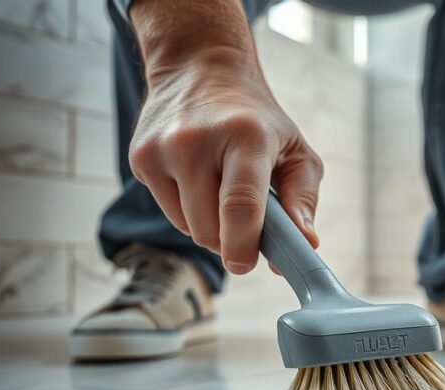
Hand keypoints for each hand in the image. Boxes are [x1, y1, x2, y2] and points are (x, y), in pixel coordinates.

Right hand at [127, 0, 320, 274]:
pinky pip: (171, 214)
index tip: (246, 264)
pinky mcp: (140, 158)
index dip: (243, 244)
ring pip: (189, 228)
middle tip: (249, 222)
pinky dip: (190, 212)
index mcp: (245, 136)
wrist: (201, 70)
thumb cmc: (257, 120)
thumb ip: (303, 199)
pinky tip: (199, 181)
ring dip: (212, 227)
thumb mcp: (295, 150)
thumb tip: (305, 244)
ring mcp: (162, 149)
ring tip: (223, 191)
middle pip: (210, 228)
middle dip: (233, 240)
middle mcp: (196, 141)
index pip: (239, 203)